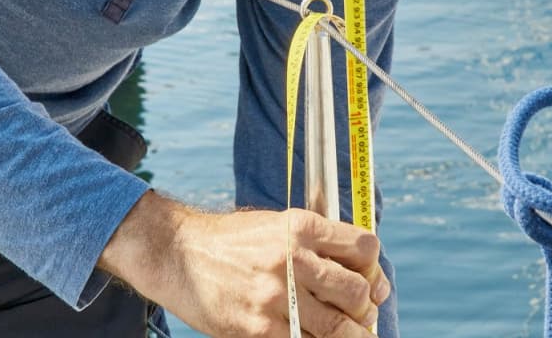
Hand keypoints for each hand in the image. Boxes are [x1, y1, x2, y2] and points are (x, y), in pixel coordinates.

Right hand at [99, 191, 389, 336]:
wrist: (177, 254)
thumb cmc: (231, 242)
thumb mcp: (275, 225)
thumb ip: (316, 243)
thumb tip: (364, 274)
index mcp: (300, 226)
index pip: (364, 248)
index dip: (374, 269)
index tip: (372, 282)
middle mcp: (291, 257)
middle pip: (358, 291)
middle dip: (365, 307)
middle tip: (359, 314)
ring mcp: (276, 297)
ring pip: (341, 328)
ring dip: (351, 335)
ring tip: (346, 334)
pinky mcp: (259, 329)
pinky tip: (310, 335)